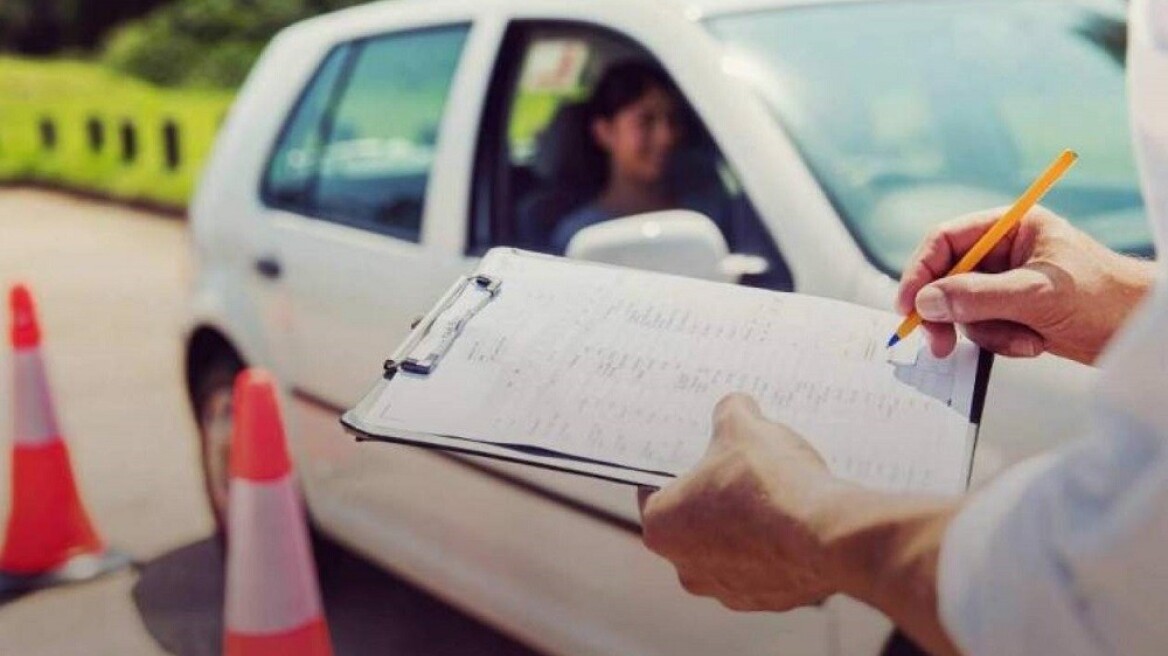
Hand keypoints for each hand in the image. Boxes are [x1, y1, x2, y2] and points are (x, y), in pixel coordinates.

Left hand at [639, 394, 962, 654]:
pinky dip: (776, 546)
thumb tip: (734, 407)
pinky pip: (765, 565)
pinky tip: (795, 518)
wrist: (828, 535)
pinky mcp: (768, 600)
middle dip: (713, 496)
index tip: (697, 452)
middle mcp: (686, 568)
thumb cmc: (770, 483)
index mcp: (661, 527)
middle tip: (738, 467)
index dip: (677, 466)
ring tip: (774, 492)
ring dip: (746, 524)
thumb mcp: (742, 426)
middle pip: (693, 521)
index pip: (654, 490)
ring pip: (730, 547)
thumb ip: (729, 412)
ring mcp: (728, 590)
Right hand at [897, 207, 1153, 364]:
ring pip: (963, 309)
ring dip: (987, 332)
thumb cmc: (1105, 298)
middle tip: (939, 343)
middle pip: (948, 278)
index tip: (909, 305)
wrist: (1141, 331)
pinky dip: (1002, 342)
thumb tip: (926, 302)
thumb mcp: (1036, 294)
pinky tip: (1034, 343)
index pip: (946, 241)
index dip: (921, 271)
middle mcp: (1005, 252)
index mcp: (1011, 227)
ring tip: (1024, 339)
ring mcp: (1008, 283)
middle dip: (948, 312)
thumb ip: (977, 296)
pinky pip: (983, 329)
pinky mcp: (1014, 312)